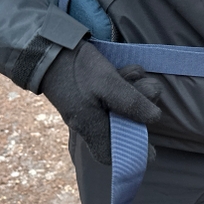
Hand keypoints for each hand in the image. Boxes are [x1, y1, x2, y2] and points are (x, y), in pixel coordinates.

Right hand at [40, 41, 162, 163]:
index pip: (112, 155)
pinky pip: (114, 94)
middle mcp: (90, 122)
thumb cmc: (77, 69)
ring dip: (136, 89)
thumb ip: (130, 102)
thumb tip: (155, 118)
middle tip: (149, 87)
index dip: (132, 154)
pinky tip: (128, 70)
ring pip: (122, 107)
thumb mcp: (107, 82)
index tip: (152, 147)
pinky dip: (125, 82)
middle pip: (123, 126)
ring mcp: (91, 107)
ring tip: (133, 73)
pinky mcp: (92, 93)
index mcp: (90, 126)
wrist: (49, 48)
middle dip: (141, 106)